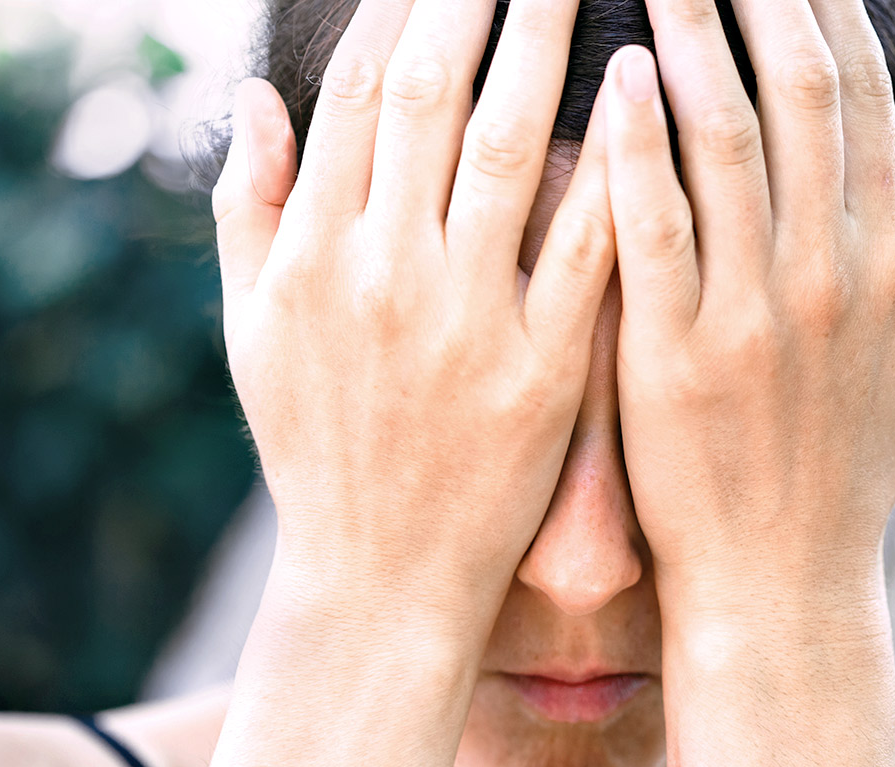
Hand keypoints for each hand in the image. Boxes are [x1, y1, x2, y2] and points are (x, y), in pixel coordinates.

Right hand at [210, 0, 615, 646]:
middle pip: (433, 93)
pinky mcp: (539, 372)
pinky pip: (582, 251)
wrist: (379, 581)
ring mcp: (463, 322)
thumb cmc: (317, 451)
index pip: (360, 91)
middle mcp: (380, 274)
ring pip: (507, 149)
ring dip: (546, 48)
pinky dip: (612, 169)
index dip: (404, 4)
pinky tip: (645, 99)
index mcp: (310, 254)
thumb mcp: (253, 334)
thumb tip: (253, 97)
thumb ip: (249, 210)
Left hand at [604, 0, 894, 621]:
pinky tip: (619, 76)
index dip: (828, 7)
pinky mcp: (675, 357)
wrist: (782, 580)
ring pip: (728, 142)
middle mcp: (830, 275)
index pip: (860, 99)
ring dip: (694, 38)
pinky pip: (657, 228)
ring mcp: (752, 315)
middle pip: (800, 94)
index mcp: (888, 264)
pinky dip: (640, 147)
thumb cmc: (851, 463)